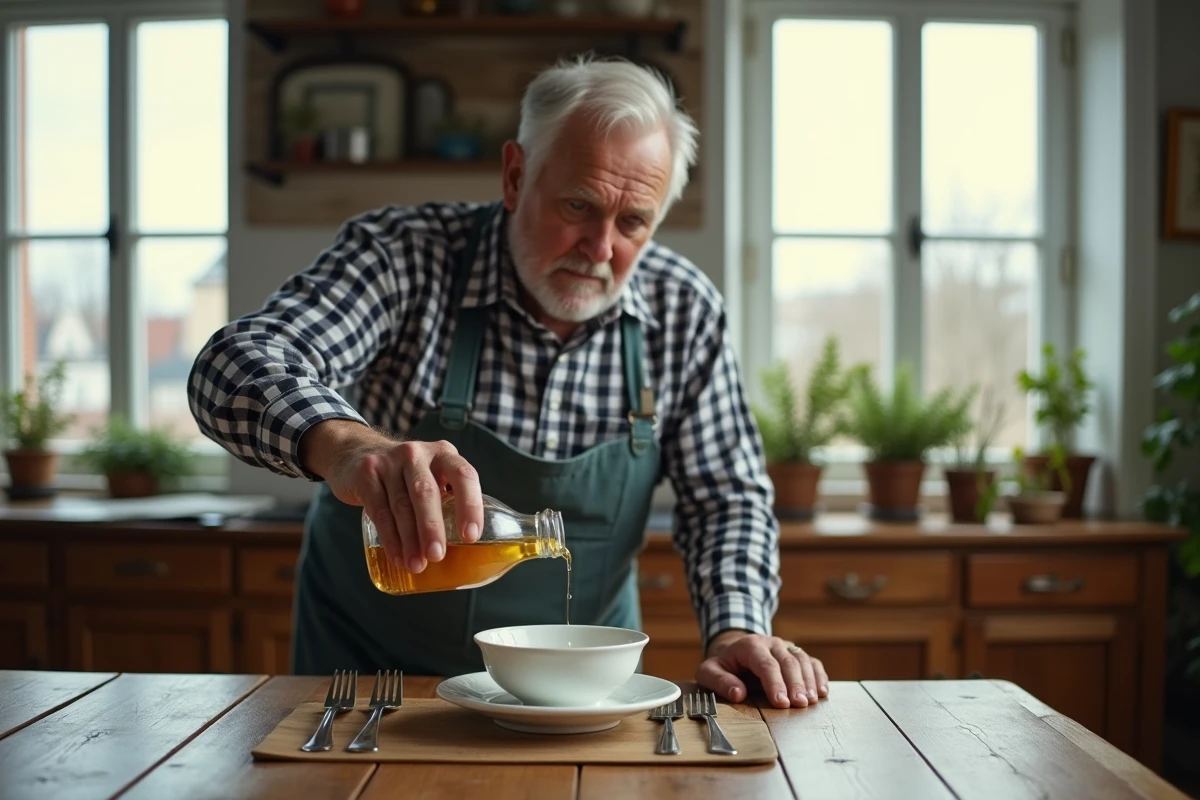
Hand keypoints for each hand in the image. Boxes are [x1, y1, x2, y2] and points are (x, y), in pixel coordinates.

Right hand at [299, 419, 483, 572]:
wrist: (356, 452)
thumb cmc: (406, 475)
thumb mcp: (432, 474)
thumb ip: (448, 499)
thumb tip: (466, 550)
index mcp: (444, 454)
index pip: (464, 476)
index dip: (469, 506)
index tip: (471, 536)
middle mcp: (417, 454)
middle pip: (427, 493)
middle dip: (432, 527)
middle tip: (437, 556)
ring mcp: (390, 461)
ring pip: (401, 506)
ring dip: (410, 540)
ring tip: (416, 565)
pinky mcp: (366, 474)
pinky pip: (380, 511)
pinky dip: (389, 538)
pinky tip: (397, 556)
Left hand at [696, 631, 828, 707]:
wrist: (734, 649)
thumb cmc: (723, 664)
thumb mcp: (709, 671)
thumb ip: (720, 681)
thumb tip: (738, 693)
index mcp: (750, 645)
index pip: (765, 664)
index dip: (775, 683)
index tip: (781, 702)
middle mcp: (771, 643)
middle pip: (788, 662)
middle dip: (795, 684)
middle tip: (800, 705)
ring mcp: (786, 647)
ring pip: (802, 660)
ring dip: (809, 681)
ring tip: (811, 701)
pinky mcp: (796, 654)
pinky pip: (812, 662)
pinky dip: (819, 676)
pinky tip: (823, 692)